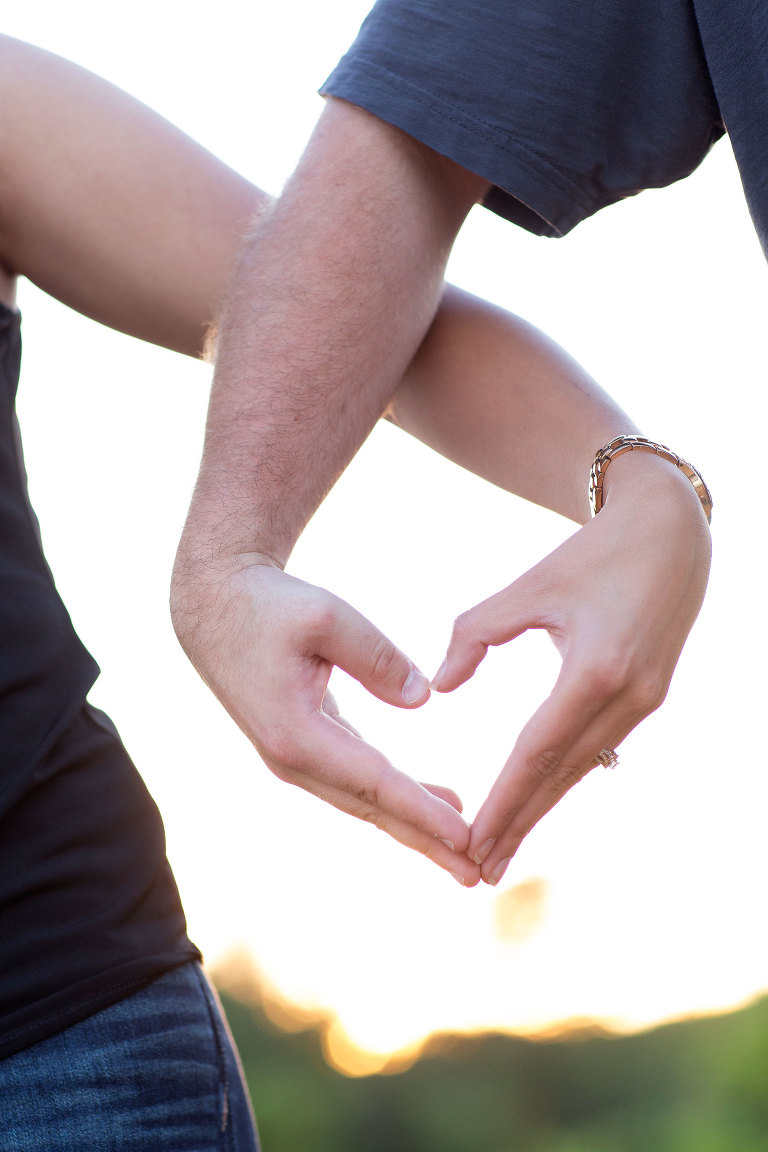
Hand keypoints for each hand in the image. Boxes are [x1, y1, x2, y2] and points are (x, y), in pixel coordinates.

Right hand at [171, 553, 479, 884]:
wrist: (215, 606)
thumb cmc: (270, 606)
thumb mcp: (327, 617)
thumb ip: (377, 657)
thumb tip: (422, 699)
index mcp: (296, 733)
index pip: (373, 781)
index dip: (422, 811)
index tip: (465, 838)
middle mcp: (293, 759)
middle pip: (370, 808)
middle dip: (425, 842)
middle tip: (476, 874)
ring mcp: (294, 758)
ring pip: (364, 801)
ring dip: (413, 826)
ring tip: (465, 849)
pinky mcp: (302, 747)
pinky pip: (356, 782)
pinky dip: (394, 798)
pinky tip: (430, 803)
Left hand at [431, 457, 711, 885]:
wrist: (670, 533)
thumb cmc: (590, 554)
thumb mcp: (529, 586)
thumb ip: (477, 633)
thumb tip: (442, 687)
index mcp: (596, 670)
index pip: (537, 752)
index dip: (504, 801)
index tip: (473, 840)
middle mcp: (627, 697)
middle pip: (560, 775)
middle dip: (519, 824)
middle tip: (480, 870)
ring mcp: (645, 702)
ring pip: (581, 767)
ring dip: (542, 808)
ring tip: (505, 848)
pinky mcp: (649, 697)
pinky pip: (598, 747)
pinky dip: (565, 777)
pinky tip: (542, 799)